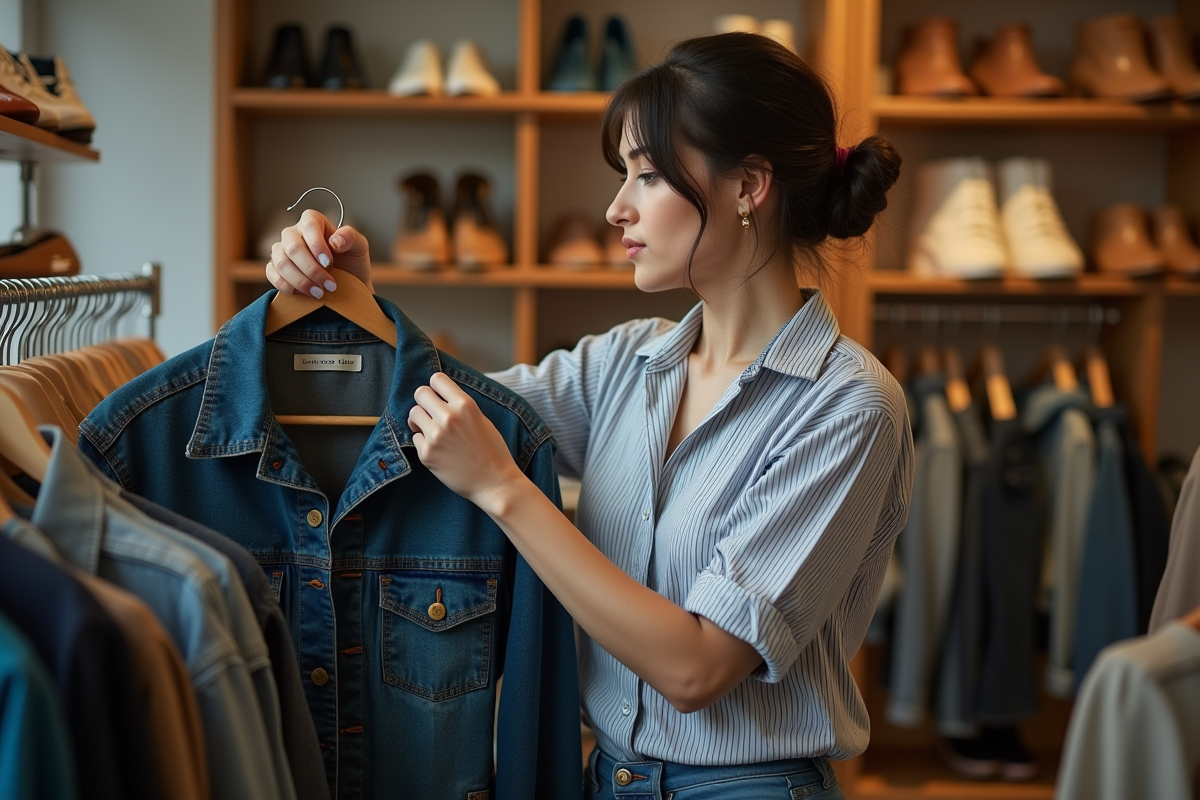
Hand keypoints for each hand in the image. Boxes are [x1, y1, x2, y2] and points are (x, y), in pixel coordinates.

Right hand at [265, 209, 374, 296]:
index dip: (317, 245)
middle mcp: (294, 233)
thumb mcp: (359, 247)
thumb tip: (334, 241)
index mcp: (313, 221)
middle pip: (293, 247)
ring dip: (300, 281)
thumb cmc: (352, 262)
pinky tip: (303, 293)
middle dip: (311, 270)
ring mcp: (282, 250)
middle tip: (330, 286)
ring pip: (281, 262)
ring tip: (320, 293)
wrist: (348, 286)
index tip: (329, 263)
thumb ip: (350, 237)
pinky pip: (271, 273)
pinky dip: (285, 285)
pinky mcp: (276, 268)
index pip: (309, 225)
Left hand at [408, 373, 525, 511]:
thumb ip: (462, 406)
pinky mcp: (426, 454)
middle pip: (420, 393)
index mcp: (465, 405)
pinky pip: (415, 437)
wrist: (495, 483)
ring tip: (432, 430)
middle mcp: (448, 417)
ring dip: (420, 420)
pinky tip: (438, 449)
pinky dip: (423, 442)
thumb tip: (442, 395)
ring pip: (413, 414)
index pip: (437, 379)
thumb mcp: (483, 420)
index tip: (439, 395)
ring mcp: (435, 436)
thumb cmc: (493, 452)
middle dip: (425, 402)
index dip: (436, 387)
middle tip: (431, 412)